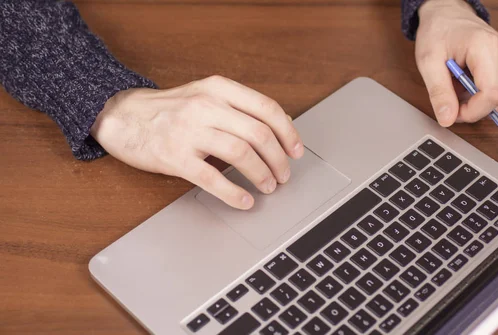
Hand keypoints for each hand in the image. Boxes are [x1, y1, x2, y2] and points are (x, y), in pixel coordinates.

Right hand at [90, 76, 303, 209]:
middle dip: (279, 159)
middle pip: (259, 134)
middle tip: (284, 175)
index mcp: (218, 89)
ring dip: (262, 174)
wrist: (122, 115)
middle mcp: (206, 106)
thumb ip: (239, 107)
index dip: (288, 132)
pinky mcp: (174, 156)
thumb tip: (280, 129)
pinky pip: (212, 178)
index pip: (266, 109)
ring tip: (268, 186)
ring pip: (241, 154)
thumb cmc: (168, 109)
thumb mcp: (205, 95)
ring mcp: (189, 131)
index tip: (296, 151)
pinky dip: (234, 193)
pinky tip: (244, 200)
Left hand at [415, 0, 497, 126]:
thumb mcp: (428, 62)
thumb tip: (447, 119)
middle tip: (450, 96)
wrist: (448, 13)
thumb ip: (439, 92)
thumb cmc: (438, 31)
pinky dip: (480, 93)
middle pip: (497, 100)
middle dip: (471, 107)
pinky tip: (468, 80)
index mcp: (486, 47)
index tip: (453, 112)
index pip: (492, 94)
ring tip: (457, 82)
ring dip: (475, 100)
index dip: (473, 111)